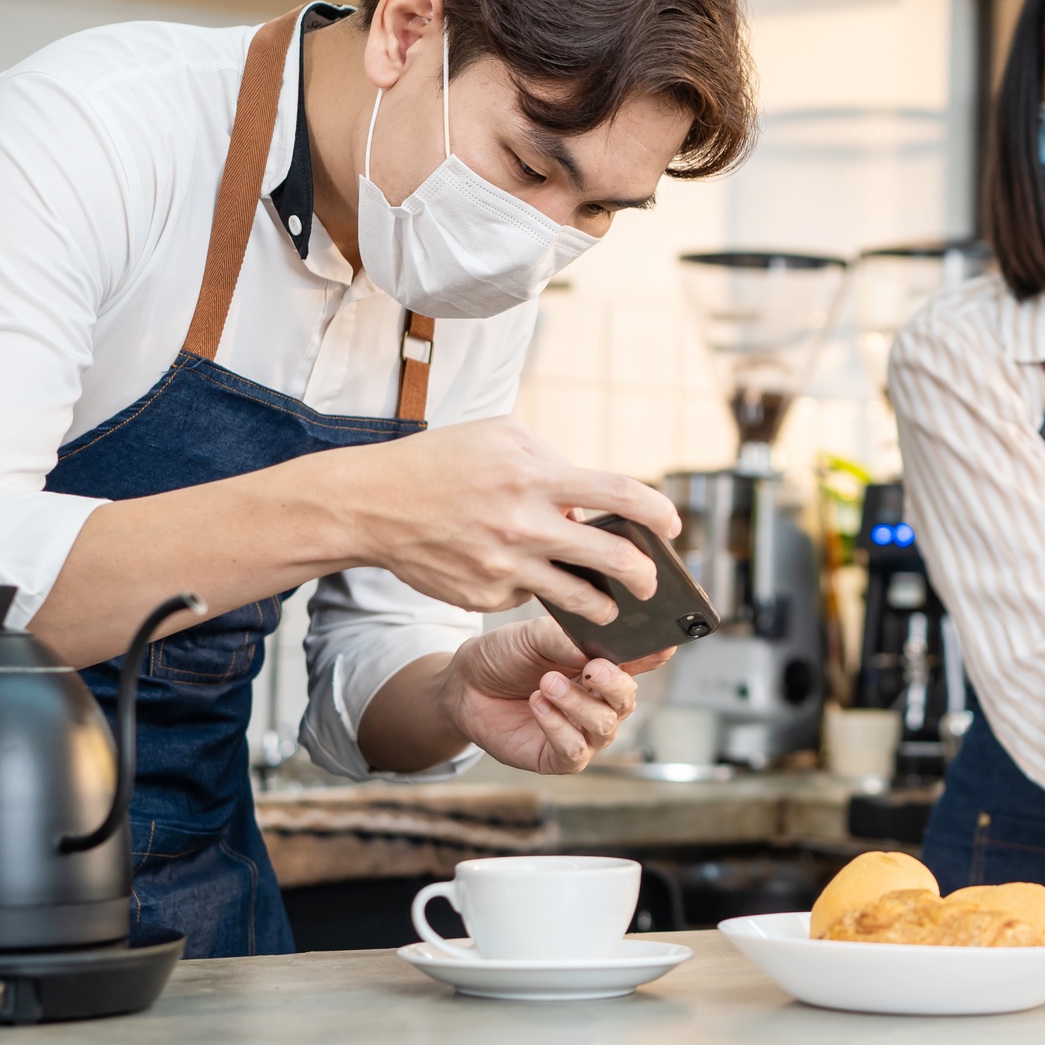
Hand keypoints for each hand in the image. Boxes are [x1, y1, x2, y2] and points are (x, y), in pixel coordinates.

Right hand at [336, 416, 680, 621]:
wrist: (372, 505)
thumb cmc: (442, 462)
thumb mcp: (502, 439)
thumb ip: (554, 466)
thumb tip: (588, 506)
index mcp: (535, 478)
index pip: (618, 495)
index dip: (657, 512)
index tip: (673, 525)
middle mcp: (526, 526)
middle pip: (614, 560)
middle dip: (646, 576)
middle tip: (652, 581)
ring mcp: (505, 568)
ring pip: (580, 599)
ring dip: (606, 605)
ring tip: (612, 604)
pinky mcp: (485, 597)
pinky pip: (528, 596)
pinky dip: (534, 588)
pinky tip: (521, 576)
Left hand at [438, 618, 674, 774]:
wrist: (463, 686)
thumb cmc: (503, 656)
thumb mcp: (531, 636)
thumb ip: (564, 640)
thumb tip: (593, 651)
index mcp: (600, 665)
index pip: (639, 662)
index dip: (655, 656)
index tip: (663, 646)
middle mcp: (598, 700)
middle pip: (628, 698)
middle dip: (613, 683)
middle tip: (590, 668)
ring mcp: (581, 731)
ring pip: (605, 726)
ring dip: (577, 704)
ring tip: (545, 684)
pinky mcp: (558, 758)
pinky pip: (576, 751)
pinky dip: (559, 728)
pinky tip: (538, 705)